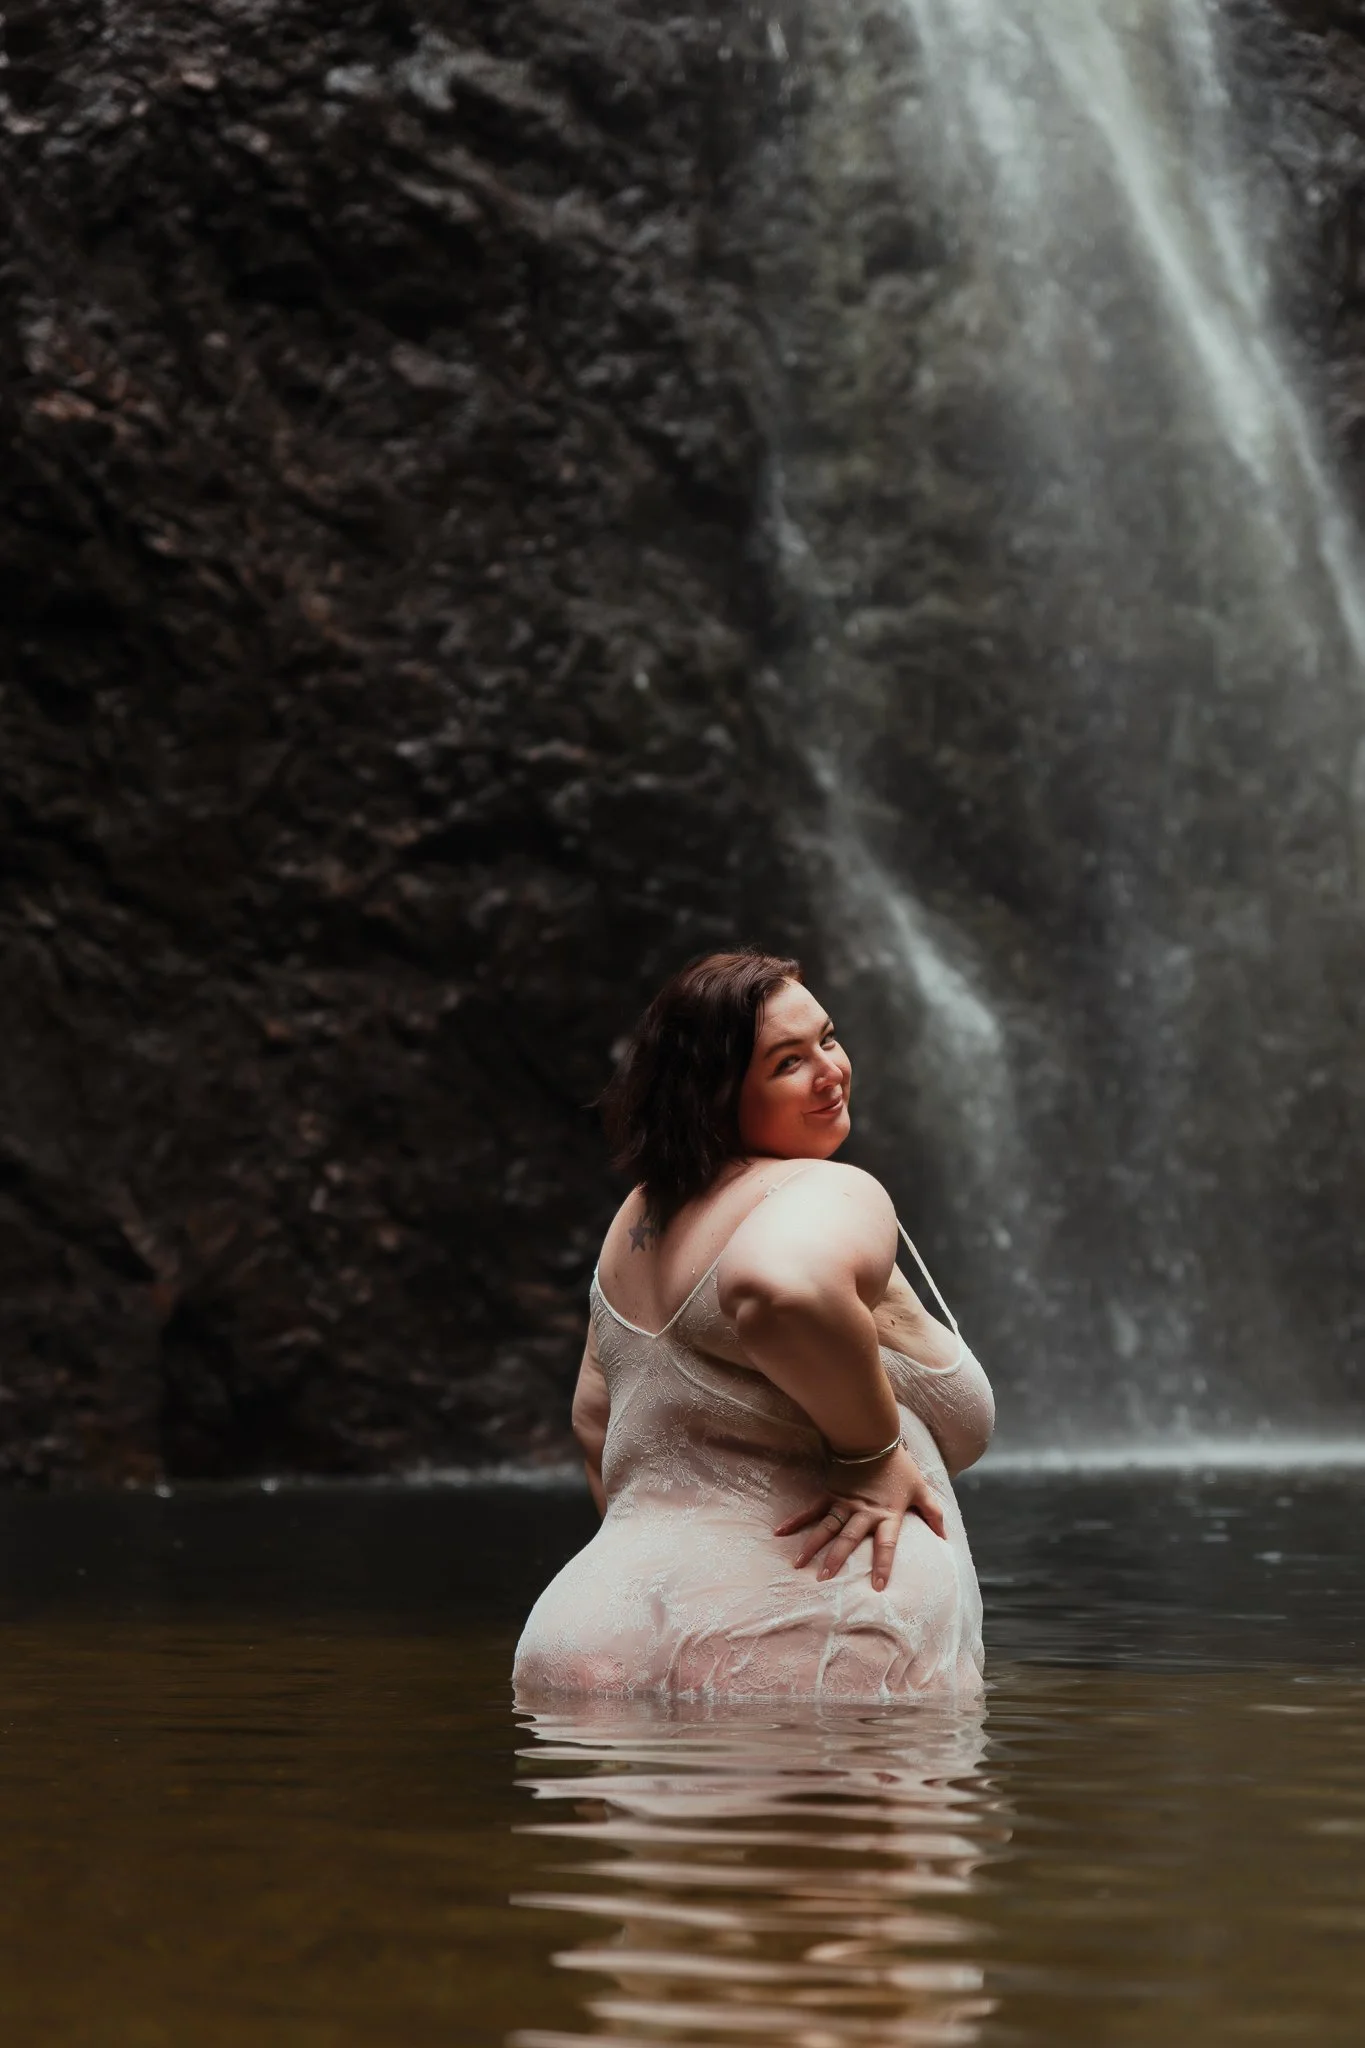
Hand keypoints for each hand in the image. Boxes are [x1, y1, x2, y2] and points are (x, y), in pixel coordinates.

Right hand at [774, 1444, 947, 1591]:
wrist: (873, 1437)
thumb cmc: (899, 1466)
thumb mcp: (921, 1489)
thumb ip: (933, 1513)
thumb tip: (945, 1537)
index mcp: (887, 1514)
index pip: (886, 1545)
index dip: (883, 1565)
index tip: (878, 1587)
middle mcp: (863, 1512)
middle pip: (848, 1539)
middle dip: (836, 1559)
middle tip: (824, 1578)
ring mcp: (844, 1503)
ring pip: (826, 1528)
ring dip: (812, 1546)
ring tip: (799, 1564)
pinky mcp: (831, 1493)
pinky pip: (811, 1510)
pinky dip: (796, 1521)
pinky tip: (781, 1532)